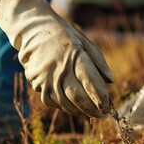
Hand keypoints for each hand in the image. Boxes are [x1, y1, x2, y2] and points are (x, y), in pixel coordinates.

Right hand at [0, 0, 112, 116]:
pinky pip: (53, 102)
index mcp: (74, 56)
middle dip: (93, 109)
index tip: (108, 105)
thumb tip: (110, 82)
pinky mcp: (37, 84)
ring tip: (91, 112)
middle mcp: (59, 69)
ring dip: (80, 110)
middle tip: (103, 114)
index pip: (90, 82)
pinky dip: (65, 106)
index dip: (101, 97)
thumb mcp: (84, 42)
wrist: (32, 30)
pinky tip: (74, 106)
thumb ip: (98, 62)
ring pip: (66, 103)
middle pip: (79, 97)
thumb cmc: (63, 35)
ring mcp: (46, 78)